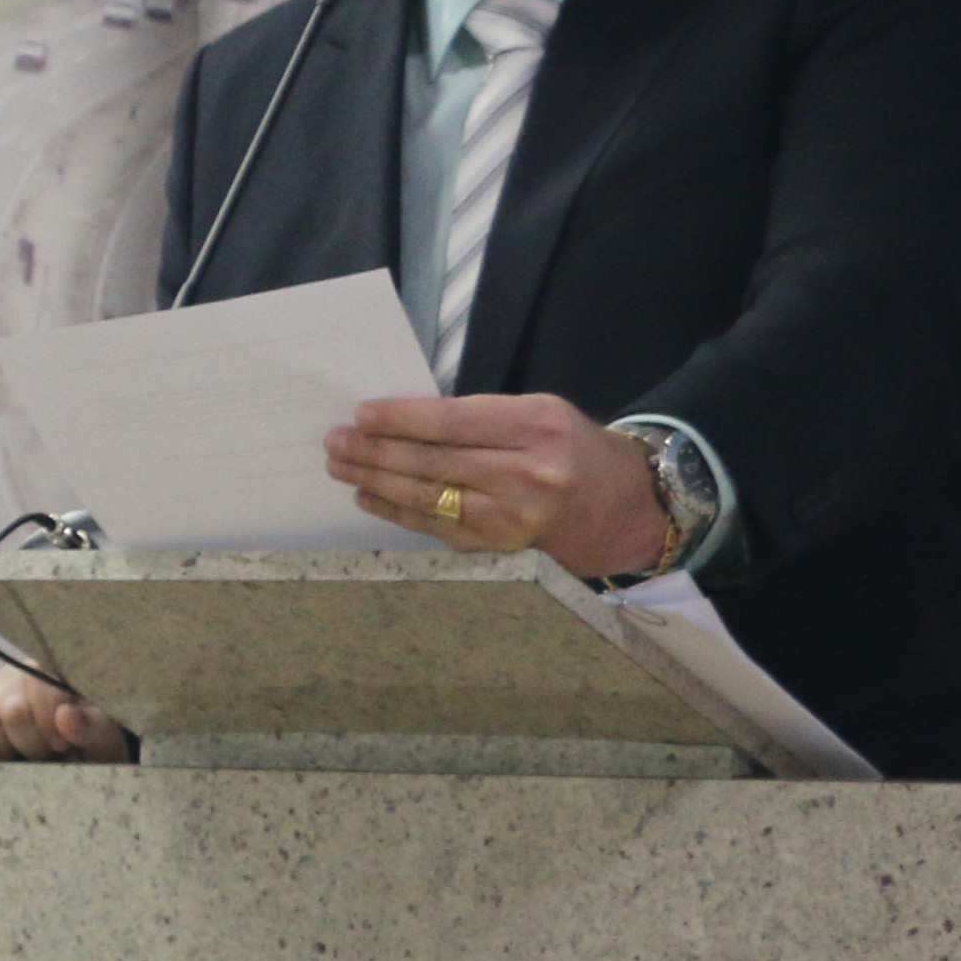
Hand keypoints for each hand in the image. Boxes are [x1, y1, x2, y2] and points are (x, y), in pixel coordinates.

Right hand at [0, 670, 133, 761]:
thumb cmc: (82, 749)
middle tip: (42, 755)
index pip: (36, 681)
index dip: (47, 720)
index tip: (61, 745)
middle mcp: (7, 677)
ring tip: (16, 759)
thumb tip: (66, 715)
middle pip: (11, 708)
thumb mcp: (100, 741)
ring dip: (0, 749)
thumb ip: (92, 728)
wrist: (59, 768)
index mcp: (46, 672)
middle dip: (30, 742)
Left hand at [327, 394, 674, 578]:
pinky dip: (397, 512)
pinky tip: (368, 497)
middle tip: (335, 440)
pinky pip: (436, 527)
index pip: (453, 422)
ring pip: (428, 498)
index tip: (361, 414)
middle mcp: (527, 475)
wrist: (624, 510)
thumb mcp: (540, 413)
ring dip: (375, 482)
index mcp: (537, 428)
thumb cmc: (573, 449)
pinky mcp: (501, 547)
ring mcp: (513, 518)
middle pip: (433, 462)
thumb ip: (480, 416)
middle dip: (375, 451)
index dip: (401, 419)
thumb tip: (404, 419)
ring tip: (341, 465)